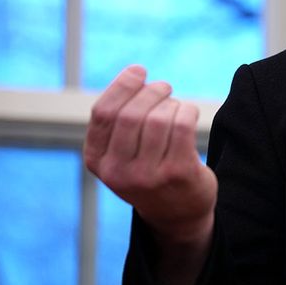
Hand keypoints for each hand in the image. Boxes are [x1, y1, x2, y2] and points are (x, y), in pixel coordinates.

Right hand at [84, 65, 217, 284]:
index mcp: (97, 161)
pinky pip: (182, 125)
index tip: (139, 71)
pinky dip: (187, 111)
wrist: (176, 214)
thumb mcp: (120, 151)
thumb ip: (119, 118)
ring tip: (175, 107)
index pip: (104, 112)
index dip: (122, 85)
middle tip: (164, 88)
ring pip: (158, 118)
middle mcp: (118, 172)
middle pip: (132, 114)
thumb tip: (134, 73)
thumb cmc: (147, 169)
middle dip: (151, 91)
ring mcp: (147, 176)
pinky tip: (188, 114)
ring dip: (171, 103)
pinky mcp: (177, 173)